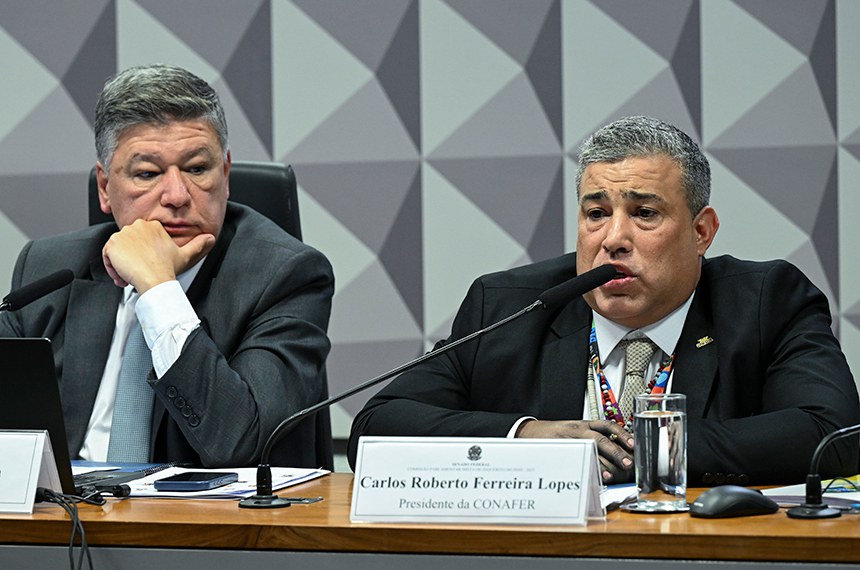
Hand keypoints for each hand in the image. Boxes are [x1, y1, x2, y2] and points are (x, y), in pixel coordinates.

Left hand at [102, 219, 214, 291]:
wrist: (155, 280)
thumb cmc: (168, 269)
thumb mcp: (185, 255)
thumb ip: (198, 244)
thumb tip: (211, 238)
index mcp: (153, 226)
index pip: (139, 238)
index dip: (141, 254)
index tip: (147, 265)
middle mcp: (137, 226)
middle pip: (126, 243)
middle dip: (130, 259)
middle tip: (138, 273)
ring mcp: (124, 234)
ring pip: (116, 250)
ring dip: (121, 265)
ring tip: (130, 277)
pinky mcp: (113, 244)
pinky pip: (106, 255)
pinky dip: (112, 268)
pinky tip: (123, 277)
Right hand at [516, 419, 633, 483]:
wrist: (527, 431)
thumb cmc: (554, 434)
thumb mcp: (574, 430)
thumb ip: (593, 438)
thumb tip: (618, 454)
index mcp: (583, 424)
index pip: (607, 425)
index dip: (622, 434)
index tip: (633, 444)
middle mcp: (577, 430)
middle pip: (601, 439)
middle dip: (616, 452)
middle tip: (628, 463)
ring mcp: (568, 441)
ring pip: (589, 450)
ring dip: (604, 463)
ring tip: (613, 474)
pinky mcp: (560, 450)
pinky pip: (576, 459)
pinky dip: (587, 468)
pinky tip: (594, 476)